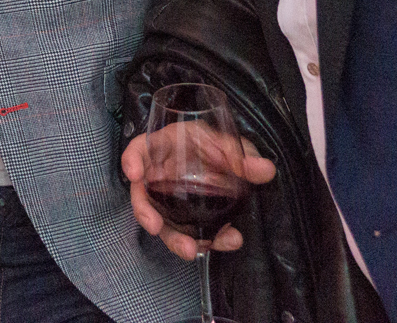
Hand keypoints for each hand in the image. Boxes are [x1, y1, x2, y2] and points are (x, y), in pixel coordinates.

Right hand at [122, 131, 274, 260]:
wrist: (221, 163)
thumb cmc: (212, 147)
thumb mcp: (227, 145)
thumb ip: (243, 156)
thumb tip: (265, 170)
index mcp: (163, 149)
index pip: (138, 149)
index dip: (131, 160)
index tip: (134, 175)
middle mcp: (159, 176)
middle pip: (143, 195)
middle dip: (146, 213)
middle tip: (155, 228)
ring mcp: (168, 200)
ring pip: (162, 221)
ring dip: (174, 238)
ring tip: (193, 251)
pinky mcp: (184, 219)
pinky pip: (188, 231)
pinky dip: (205, 240)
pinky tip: (225, 240)